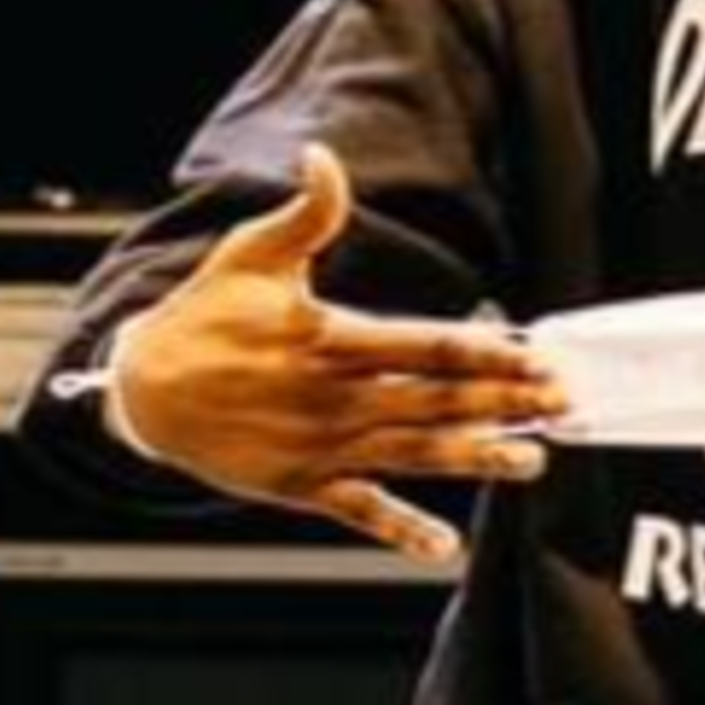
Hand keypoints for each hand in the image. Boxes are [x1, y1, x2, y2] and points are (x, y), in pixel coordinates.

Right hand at [111, 142, 566, 559]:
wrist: (143, 392)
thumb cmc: (205, 318)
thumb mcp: (250, 257)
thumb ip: (305, 214)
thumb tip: (322, 159)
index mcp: (328, 341)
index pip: (425, 346)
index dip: (486, 352)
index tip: (535, 354)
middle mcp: (333, 399)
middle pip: (436, 401)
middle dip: (504, 403)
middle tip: (561, 403)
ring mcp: (321, 449)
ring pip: (414, 455)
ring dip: (477, 459)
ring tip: (532, 461)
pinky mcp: (303, 488)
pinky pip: (361, 511)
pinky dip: (401, 530)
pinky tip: (444, 546)